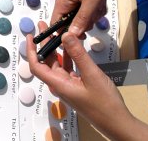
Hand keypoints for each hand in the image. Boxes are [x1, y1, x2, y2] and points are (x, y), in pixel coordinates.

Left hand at [26, 22, 147, 140]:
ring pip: (58, 64)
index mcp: (58, 84)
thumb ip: (78, 54)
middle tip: (45, 26)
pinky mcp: (76, 86)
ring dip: (57, 49)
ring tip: (57, 32)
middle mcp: (59, 85)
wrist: (116, 122)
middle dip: (44, 44)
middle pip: (46, 62)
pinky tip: (72, 46)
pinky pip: (68, 68)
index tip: (31, 36)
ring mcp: (68, 86)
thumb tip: (65, 35)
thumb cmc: (104, 102)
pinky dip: (68, 57)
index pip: (36, 66)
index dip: (31, 51)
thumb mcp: (91, 75)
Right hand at [51, 0, 116, 35]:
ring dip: (92, 15)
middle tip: (95, 12)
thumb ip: (82, 18)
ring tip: (99, 4)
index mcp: (62, 1)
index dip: (65, 33)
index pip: (55, 25)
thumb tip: (72, 36)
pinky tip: (101, 1)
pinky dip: (95, 9)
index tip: (80, 36)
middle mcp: (65, 1)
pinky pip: (87, 12)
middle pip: (70, 23)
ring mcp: (74, 0)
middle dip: (85, 22)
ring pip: (81, 18)